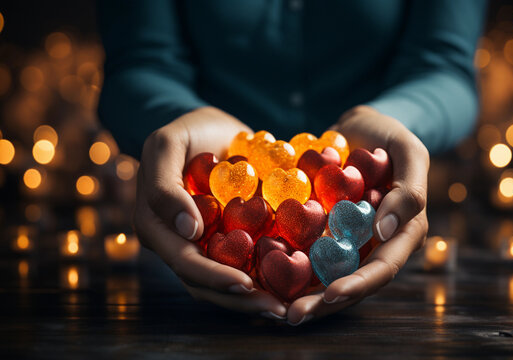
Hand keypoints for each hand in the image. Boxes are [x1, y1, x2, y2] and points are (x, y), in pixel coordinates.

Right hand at [134, 106, 287, 318]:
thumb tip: (187, 231)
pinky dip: (263, 277)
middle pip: (206, 283)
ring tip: (286, 309)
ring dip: (254, 299)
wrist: (209, 128)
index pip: (185, 261)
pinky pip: (242, 263)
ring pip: (224, 281)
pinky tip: (290, 286)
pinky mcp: (226, 238)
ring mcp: (202, 244)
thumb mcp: (167, 145)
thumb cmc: (186, 131)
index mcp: (156, 226)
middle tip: (278, 311)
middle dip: (241, 300)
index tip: (247, 285)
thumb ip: (164, 187)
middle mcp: (177, 242)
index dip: (214, 277)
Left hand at [286, 105, 428, 324]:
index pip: (383, 268)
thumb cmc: (389, 136)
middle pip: (353, 281)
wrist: (360, 128)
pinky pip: (310, 253)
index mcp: (403, 232)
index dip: (359, 284)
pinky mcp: (326, 230)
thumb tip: (386, 230)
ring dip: (305, 294)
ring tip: (277, 309)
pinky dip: (291, 267)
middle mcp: (375, 244)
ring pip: (329, 275)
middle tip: (293, 315)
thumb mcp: (408, 151)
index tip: (331, 295)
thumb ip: (410, 189)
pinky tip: (266, 277)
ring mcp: (349, 240)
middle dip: (324, 302)